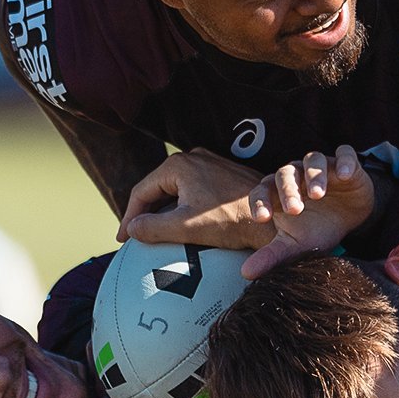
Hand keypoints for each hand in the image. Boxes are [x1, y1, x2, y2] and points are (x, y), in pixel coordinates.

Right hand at [117, 149, 273, 251]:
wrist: (275, 218)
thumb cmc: (232, 221)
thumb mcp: (185, 227)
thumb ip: (152, 228)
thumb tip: (131, 229)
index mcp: (178, 165)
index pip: (142, 192)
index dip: (129, 217)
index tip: (123, 239)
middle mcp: (193, 157)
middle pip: (157, 188)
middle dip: (144, 213)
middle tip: (135, 237)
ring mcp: (209, 163)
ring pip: (175, 189)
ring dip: (163, 210)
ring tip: (154, 233)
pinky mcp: (223, 173)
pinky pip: (192, 189)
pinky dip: (181, 206)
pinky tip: (181, 224)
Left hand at [242, 145, 376, 278]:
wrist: (350, 219)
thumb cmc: (316, 228)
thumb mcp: (296, 245)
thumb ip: (272, 256)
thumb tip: (246, 273)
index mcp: (278, 192)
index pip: (262, 191)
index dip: (260, 201)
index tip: (262, 218)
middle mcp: (297, 175)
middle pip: (286, 174)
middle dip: (288, 190)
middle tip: (294, 210)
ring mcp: (322, 167)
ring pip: (313, 161)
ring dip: (314, 175)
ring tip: (318, 194)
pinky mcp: (346, 164)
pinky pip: (345, 154)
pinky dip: (345, 161)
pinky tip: (345, 174)